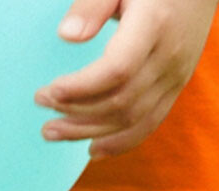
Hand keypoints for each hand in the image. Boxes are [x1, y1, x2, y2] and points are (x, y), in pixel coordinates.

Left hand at [35, 0, 218, 159]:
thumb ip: (93, 5)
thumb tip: (66, 36)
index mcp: (154, 24)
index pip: (116, 70)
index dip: (81, 88)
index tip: (48, 92)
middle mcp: (169, 57)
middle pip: (121, 101)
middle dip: (76, 113)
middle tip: (42, 112)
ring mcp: (176, 77)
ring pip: (132, 119)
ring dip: (89, 131)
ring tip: (54, 132)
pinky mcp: (177, 88)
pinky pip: (149, 124)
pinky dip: (120, 142)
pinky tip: (92, 149)